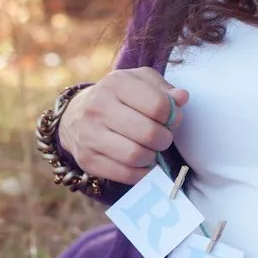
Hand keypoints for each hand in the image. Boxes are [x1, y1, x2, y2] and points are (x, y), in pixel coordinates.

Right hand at [58, 67, 188, 185]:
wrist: (75, 116)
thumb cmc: (118, 97)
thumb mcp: (140, 82)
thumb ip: (164, 89)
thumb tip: (182, 98)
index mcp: (116, 83)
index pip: (159, 106)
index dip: (172, 116)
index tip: (169, 119)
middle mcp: (98, 107)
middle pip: (149, 133)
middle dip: (164, 139)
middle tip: (161, 138)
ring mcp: (89, 135)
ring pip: (136, 156)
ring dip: (152, 157)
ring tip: (150, 149)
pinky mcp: (87, 160)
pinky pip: (125, 175)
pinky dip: (140, 173)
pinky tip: (141, 163)